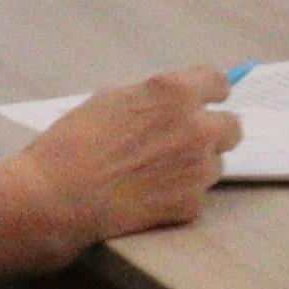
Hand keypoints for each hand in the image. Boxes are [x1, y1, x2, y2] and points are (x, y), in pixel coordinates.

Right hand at [0, 71, 239, 274]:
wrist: (56, 196)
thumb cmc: (73, 142)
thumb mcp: (111, 100)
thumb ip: (151, 100)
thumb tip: (169, 105)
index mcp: (175, 93)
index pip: (219, 83)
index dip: (209, 93)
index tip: (205, 101)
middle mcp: (197, 128)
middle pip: (232, 127)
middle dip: (213, 132)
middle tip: (185, 141)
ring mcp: (198, 169)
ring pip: (215, 164)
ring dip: (194, 166)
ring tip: (154, 174)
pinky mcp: (191, 205)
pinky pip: (196, 195)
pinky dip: (178, 196)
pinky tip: (146, 197)